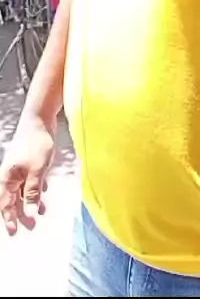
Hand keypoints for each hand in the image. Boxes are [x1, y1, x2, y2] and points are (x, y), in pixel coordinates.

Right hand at [0, 113, 55, 234]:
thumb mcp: (37, 170)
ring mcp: (20, 167)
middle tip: (31, 227)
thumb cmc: (37, 142)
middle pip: (13, 199)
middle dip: (21, 213)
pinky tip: (43, 194)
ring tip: (40, 213)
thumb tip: (28, 214)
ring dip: (30, 202)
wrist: (41, 118)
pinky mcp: (30, 161)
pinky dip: (36, 189)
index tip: (15, 232)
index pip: (5, 203)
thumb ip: (32, 192)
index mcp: (8, 178)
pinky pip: (30, 181)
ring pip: (22, 190)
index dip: (9, 218)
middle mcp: (11, 174)